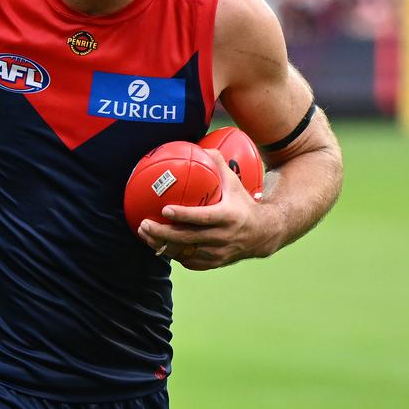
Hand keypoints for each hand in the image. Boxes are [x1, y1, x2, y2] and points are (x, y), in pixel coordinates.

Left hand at [136, 149, 278, 270]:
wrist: (264, 233)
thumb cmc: (243, 203)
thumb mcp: (234, 183)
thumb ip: (217, 164)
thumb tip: (198, 146)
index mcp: (228, 217)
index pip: (203, 218)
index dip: (183, 215)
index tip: (165, 209)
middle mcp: (223, 237)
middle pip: (188, 238)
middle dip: (163, 232)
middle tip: (144, 223)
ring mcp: (218, 253)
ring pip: (185, 252)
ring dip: (162, 244)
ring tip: (144, 233)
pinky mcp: (214, 263)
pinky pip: (189, 261)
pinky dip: (172, 253)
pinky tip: (157, 244)